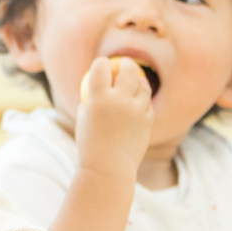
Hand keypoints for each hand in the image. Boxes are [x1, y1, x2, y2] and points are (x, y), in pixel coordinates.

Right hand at [74, 56, 152, 178]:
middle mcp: (119, 100)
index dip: (101, 63)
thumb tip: (95, 87)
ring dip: (139, 81)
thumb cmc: (90, 143)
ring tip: (136, 82)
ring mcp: (136, 110)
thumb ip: (90, 100)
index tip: (102, 65)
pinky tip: (140, 104)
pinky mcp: (147, 121)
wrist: (108, 167)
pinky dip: (144, 102)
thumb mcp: (83, 118)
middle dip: (127, 63)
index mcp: (98, 97)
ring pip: (143, 86)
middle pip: (128, 70)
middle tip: (126, 64)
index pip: (101, 66)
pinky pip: (148, 104)